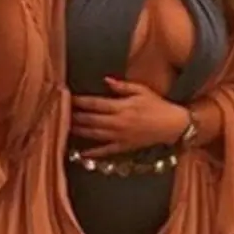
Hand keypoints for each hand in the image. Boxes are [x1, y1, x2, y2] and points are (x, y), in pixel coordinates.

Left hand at [71, 77, 189, 157]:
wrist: (173, 125)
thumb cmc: (158, 105)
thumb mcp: (141, 90)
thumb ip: (122, 86)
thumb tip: (105, 80)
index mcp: (122, 107)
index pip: (95, 103)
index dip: (79, 101)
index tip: (67, 97)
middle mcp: (118, 122)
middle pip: (90, 119)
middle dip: (74, 116)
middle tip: (60, 112)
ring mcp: (120, 136)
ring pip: (94, 134)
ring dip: (79, 131)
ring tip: (64, 127)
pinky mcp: (124, 147)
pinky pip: (105, 151)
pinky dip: (93, 153)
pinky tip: (81, 153)